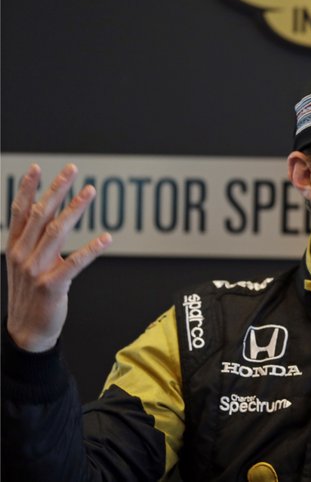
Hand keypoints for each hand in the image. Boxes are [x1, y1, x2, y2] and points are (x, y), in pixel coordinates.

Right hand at [5, 163, 111, 351]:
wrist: (26, 331)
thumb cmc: (31, 295)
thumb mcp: (26, 264)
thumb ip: (35, 240)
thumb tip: (48, 215)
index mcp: (15, 248)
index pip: (20, 212)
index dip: (27, 189)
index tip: (36, 168)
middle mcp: (23, 255)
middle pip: (40, 215)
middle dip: (56, 190)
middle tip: (71, 170)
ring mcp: (36, 270)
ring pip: (57, 232)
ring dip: (75, 209)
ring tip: (90, 191)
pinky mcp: (52, 285)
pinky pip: (75, 263)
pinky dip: (91, 249)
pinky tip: (106, 237)